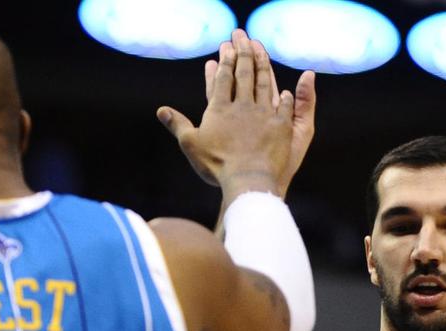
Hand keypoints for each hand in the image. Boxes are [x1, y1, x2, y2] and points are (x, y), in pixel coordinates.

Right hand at [157, 30, 312, 198]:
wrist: (247, 178)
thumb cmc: (216, 164)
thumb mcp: (190, 144)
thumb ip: (177, 124)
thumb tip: (161, 110)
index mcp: (220, 109)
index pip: (222, 79)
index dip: (225, 62)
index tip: (226, 48)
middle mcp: (243, 106)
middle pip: (244, 74)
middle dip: (243, 53)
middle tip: (244, 37)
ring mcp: (264, 114)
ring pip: (264, 84)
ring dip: (263, 66)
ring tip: (262, 52)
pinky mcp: (280, 126)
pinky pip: (283, 108)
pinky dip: (284, 100)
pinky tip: (285, 93)